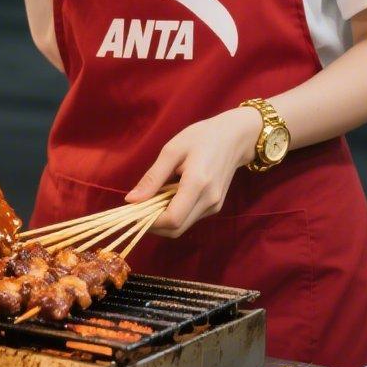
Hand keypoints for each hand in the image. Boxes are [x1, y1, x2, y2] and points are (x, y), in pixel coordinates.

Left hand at [125, 107, 260, 236]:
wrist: (235, 137)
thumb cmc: (202, 137)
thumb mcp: (172, 150)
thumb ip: (152, 178)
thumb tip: (131, 200)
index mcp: (198, 183)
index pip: (172, 219)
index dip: (150, 222)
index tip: (133, 211)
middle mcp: (209, 200)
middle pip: (176, 229)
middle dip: (153, 225)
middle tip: (137, 209)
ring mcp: (214, 205)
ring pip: (182, 226)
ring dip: (163, 220)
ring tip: (153, 199)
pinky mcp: (215, 207)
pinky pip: (190, 218)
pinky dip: (174, 214)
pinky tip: (168, 197)